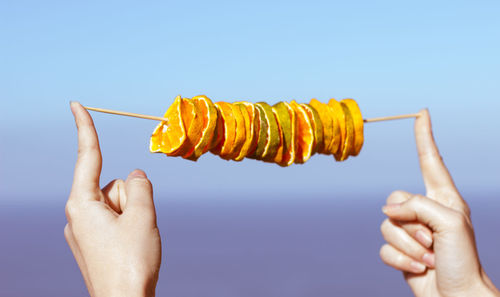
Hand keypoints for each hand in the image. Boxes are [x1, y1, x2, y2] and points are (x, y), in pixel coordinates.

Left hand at [65, 102, 160, 296]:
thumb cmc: (131, 263)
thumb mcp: (142, 216)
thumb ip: (141, 186)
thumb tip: (136, 174)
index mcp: (81, 204)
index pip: (87, 157)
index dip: (85, 129)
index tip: (76, 105)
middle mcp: (78, 215)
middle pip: (115, 186)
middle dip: (132, 198)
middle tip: (138, 227)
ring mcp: (86, 230)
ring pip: (120, 203)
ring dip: (134, 214)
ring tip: (136, 240)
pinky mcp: (95, 242)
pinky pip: (117, 219)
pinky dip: (130, 224)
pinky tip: (132, 246)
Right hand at [379, 109, 499, 296]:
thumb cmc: (463, 260)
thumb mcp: (448, 222)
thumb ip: (416, 205)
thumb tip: (388, 211)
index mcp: (444, 198)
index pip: (430, 161)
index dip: (425, 137)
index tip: (422, 114)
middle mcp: (425, 211)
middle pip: (393, 199)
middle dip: (409, 223)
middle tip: (431, 240)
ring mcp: (411, 231)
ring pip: (386, 226)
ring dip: (408, 246)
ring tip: (429, 257)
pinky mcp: (400, 251)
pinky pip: (384, 248)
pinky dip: (401, 261)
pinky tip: (419, 268)